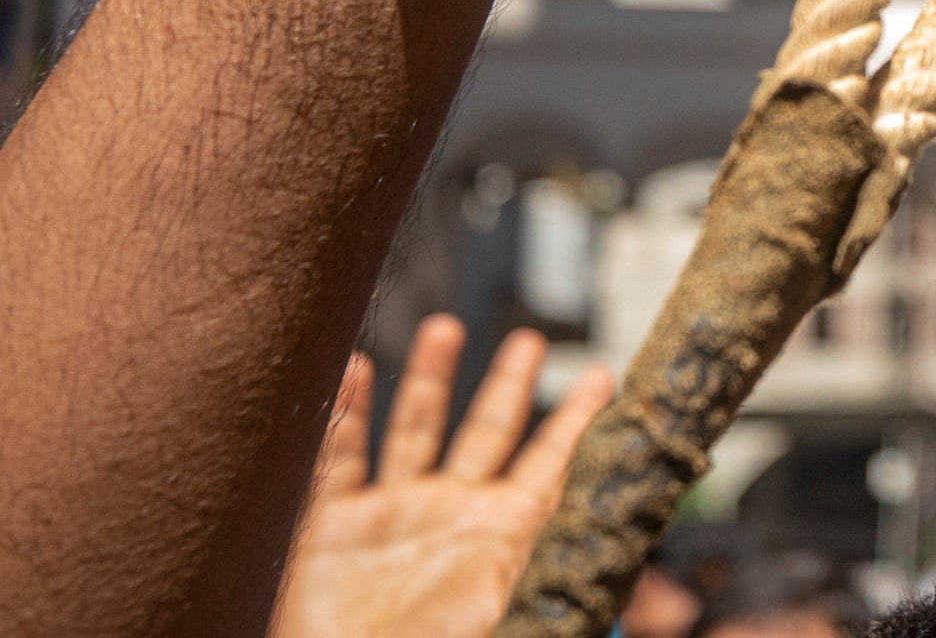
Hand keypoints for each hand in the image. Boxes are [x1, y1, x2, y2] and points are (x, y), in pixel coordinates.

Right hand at [269, 314, 616, 637]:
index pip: (545, 469)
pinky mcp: (333, 528)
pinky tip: (350, 369)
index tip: (602, 378)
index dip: (572, 424)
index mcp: (494, 542)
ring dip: (429, 378)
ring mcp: (390, 518)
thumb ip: (520, 578)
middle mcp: (446, 518)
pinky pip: (338, 459)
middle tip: (532, 339)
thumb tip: (579, 568)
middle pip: (484, 435)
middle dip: (507, 385)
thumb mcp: (491, 618)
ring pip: (415, 430)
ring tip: (446, 326)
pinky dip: (344, 414)